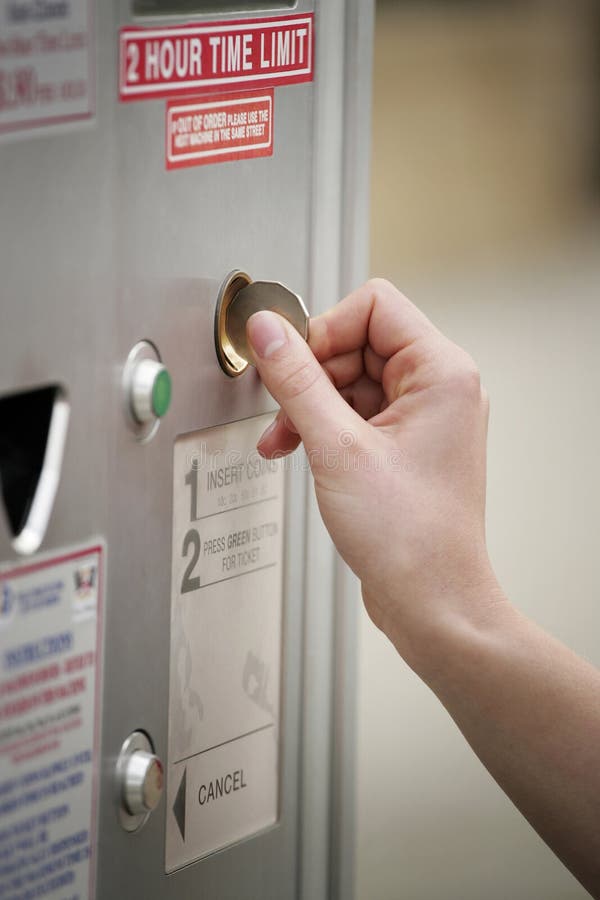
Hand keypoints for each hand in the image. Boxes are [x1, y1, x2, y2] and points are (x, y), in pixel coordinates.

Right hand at [246, 279, 500, 671]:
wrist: (432, 602)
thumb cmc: (409, 538)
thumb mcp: (337, 448)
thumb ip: (297, 381)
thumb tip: (268, 330)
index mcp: (442, 373)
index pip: (374, 305)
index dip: (324, 328)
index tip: (289, 361)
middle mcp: (439, 389)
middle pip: (358, 342)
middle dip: (311, 375)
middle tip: (283, 410)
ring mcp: (422, 418)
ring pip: (351, 380)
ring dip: (310, 405)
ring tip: (282, 440)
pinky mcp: (404, 446)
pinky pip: (355, 413)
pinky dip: (322, 427)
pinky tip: (295, 449)